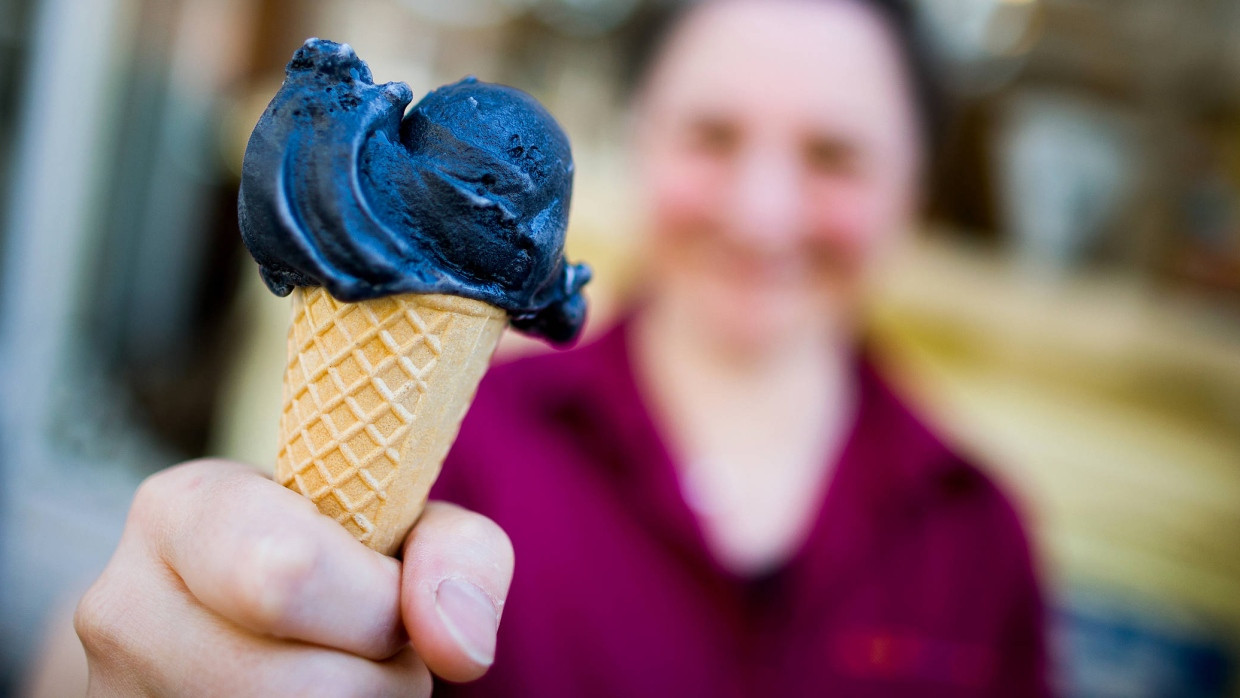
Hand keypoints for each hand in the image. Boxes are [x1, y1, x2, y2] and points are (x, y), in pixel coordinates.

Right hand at [74, 459, 513, 695]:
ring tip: (340, 671)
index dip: (378, 604)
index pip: (288, 573)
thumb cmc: (340, 559)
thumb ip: (456, 553)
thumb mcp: (402, 525)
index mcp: (180, 510)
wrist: (234, 613)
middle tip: (372, 647)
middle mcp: (126, 607)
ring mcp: (122, 693)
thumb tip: (460, 643)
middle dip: (382, 676)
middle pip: (310, 686)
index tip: (394, 596)